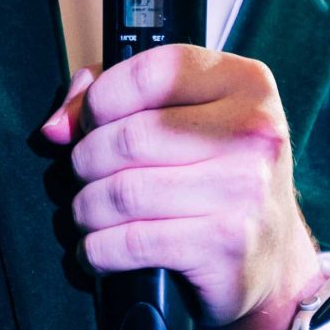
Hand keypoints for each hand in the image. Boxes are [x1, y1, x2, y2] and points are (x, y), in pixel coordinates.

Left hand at [40, 44, 322, 329]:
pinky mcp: (226, 243)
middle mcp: (253, 132)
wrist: (272, 258)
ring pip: (124, 192)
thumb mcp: (188, 118)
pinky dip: (97, 249)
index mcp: (246, 84)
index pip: (153, 72)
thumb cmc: (219, 176)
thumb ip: (118, 98)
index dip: (102, 97)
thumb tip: (58, 126)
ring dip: (87, 207)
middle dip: (87, 160)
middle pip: (131, 137)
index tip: (86, 121)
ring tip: (87, 212)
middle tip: (84, 174)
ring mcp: (243, 189)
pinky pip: (132, 242)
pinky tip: (97, 249)